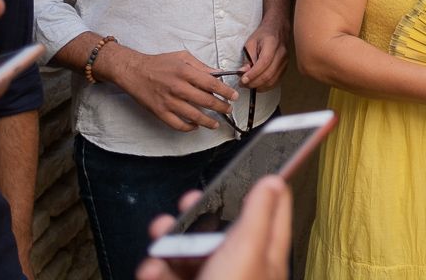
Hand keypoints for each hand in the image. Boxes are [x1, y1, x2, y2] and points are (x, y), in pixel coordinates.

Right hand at [111, 49, 238, 131]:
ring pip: (194, 116)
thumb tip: (218, 74)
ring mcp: (168, 101)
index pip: (211, 84)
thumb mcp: (182, 57)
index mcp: (185, 72)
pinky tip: (196, 126)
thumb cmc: (159, 63)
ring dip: (208, 121)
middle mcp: (178, 87)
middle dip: (221, 107)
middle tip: (228, 109)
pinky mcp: (160, 112)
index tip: (233, 96)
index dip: (225, 91)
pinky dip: (188, 127)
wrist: (134, 71)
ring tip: (216, 123)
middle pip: (206, 101)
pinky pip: (177, 124)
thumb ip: (201, 66)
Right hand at [136, 175, 292, 279]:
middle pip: (221, 229)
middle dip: (197, 214)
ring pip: (187, 254)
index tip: (258, 157)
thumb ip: (258, 215)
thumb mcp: (247, 251)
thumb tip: (274, 179)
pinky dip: (155, 272)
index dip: (266, 182)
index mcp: (264, 254)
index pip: (273, 210)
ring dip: (167, 245)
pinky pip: (166, 276)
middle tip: (186, 202)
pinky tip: (152, 271)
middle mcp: (239, 270)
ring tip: (159, 241)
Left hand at [241, 17, 289, 91]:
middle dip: (254, 83)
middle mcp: (281, 54)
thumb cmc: (263, 35)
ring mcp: (285, 62)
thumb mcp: (251, 42)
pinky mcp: (285, 68)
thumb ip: (247, 57)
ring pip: (273, 80)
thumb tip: (244, 72)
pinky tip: (257, 85)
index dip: (253, 74)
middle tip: (243, 84)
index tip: (243, 80)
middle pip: (268, 74)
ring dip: (259, 86)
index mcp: (272, 44)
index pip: (264, 63)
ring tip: (248, 85)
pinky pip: (276, 81)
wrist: (278, 29)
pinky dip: (265, 86)